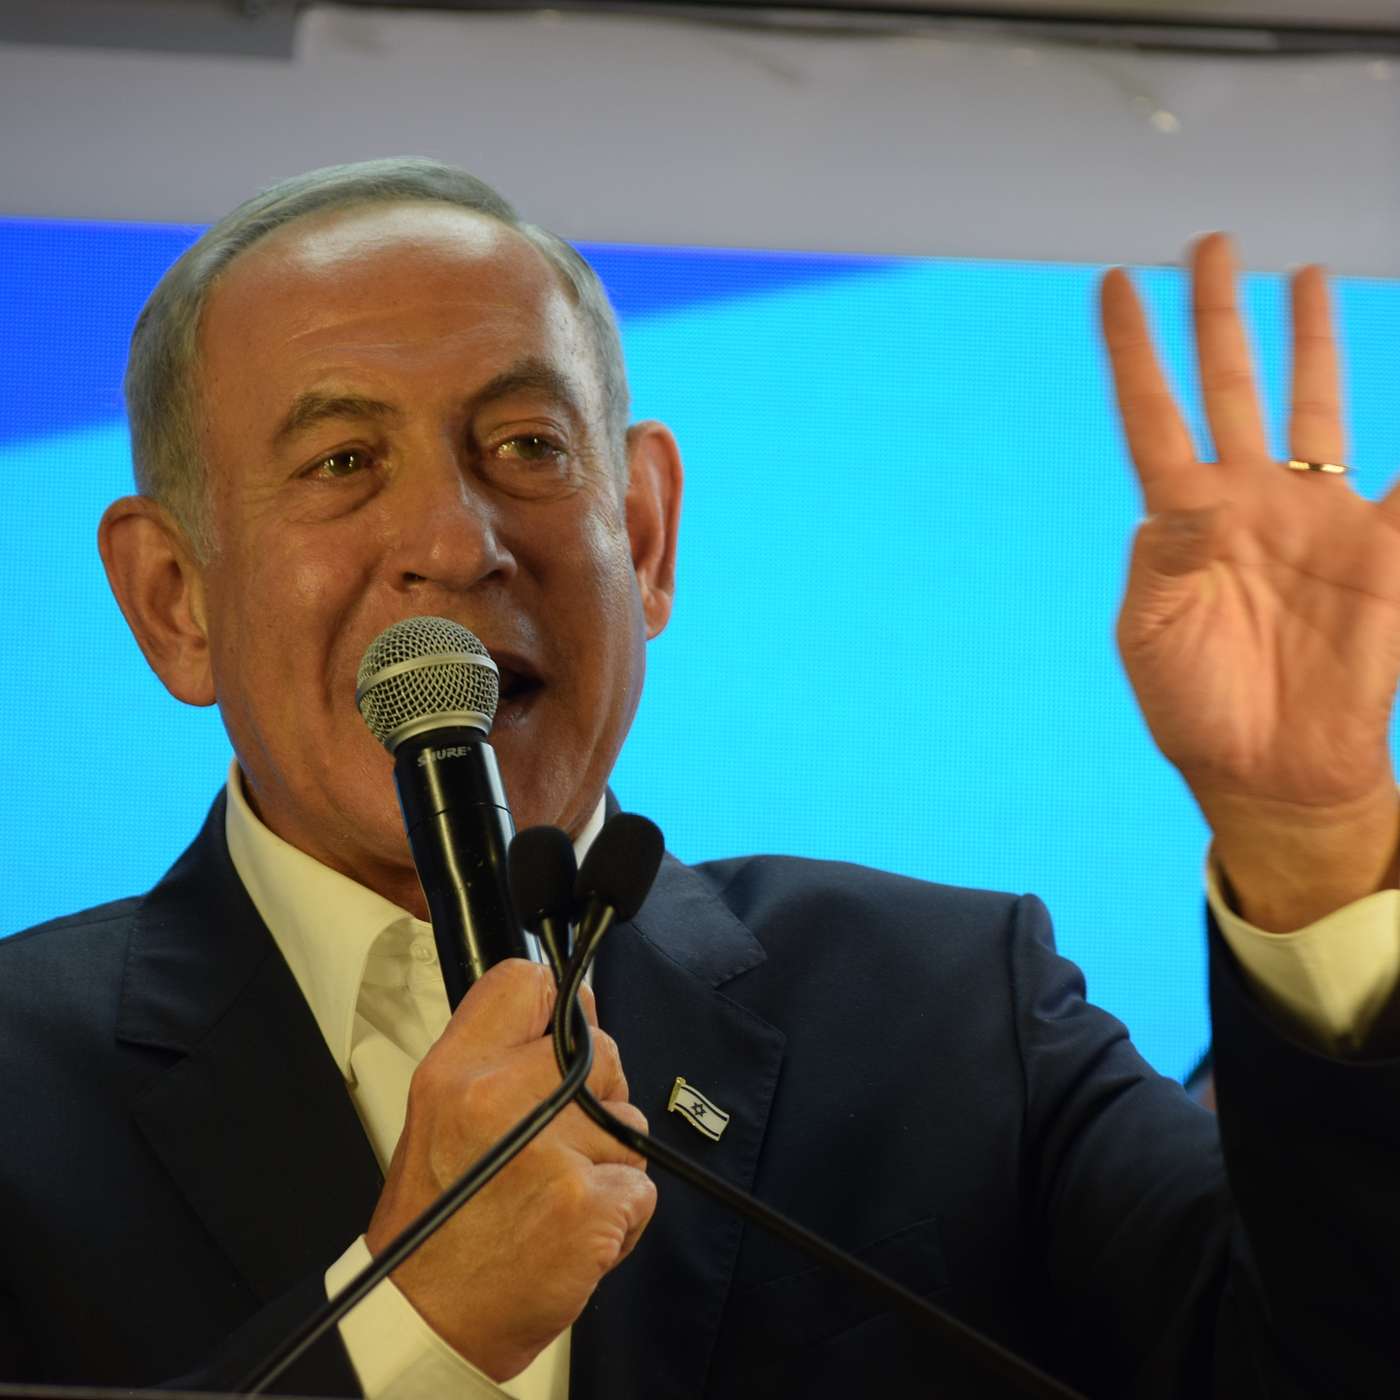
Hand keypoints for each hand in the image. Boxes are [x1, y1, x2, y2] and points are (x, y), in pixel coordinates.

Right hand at [364, 959, 654, 1381]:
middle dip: (597, 1094)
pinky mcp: (587, 1205)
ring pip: (628, 1120)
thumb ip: (499, 1060)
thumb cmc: (436, 1223)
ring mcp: (549, 1151)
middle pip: (601, 1049)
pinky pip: (641, 1184)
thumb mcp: (438, 1115)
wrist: (428, 1321)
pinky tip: (575, 1228)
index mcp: (455, 1071)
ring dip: (609, 1159)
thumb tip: (574, 1012)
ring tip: (556, 1193)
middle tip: (559, 1140)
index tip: (564, 1036)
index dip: (559, 1006)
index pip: (528, 983)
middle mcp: (498, 1099)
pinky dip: (621, 1212)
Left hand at [1101, 234, 1399, 929]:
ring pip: (1315, 405)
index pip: (1152, 414)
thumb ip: (1165, 564)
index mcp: (1182, 519)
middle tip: (1212, 244)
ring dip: (1310, 343)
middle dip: (1222, 315)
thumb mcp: (1152, 637)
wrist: (1272, 769)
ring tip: (1303, 275)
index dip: (1133, 351)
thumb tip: (1186, 501)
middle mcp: (1247, 500)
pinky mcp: (1380, 546)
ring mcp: (1315, 516)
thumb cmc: (1194, 706)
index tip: (1113, 284)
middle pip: (1232, 385)